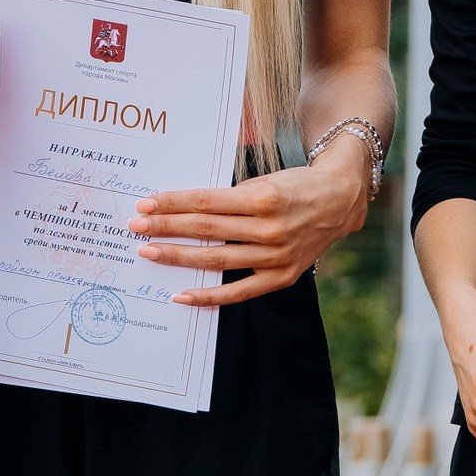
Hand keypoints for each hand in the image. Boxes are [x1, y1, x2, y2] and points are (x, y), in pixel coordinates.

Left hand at [128, 144, 371, 305]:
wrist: (340, 201)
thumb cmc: (296, 185)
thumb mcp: (265, 180)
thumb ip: (230, 196)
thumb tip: (185, 208)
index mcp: (264, 198)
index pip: (207, 202)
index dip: (173, 204)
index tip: (146, 205)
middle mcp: (270, 229)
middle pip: (206, 230)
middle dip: (167, 228)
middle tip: (135, 227)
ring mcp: (276, 256)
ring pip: (216, 260)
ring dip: (178, 257)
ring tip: (149, 252)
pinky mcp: (282, 277)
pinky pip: (239, 291)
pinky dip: (209, 296)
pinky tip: (181, 294)